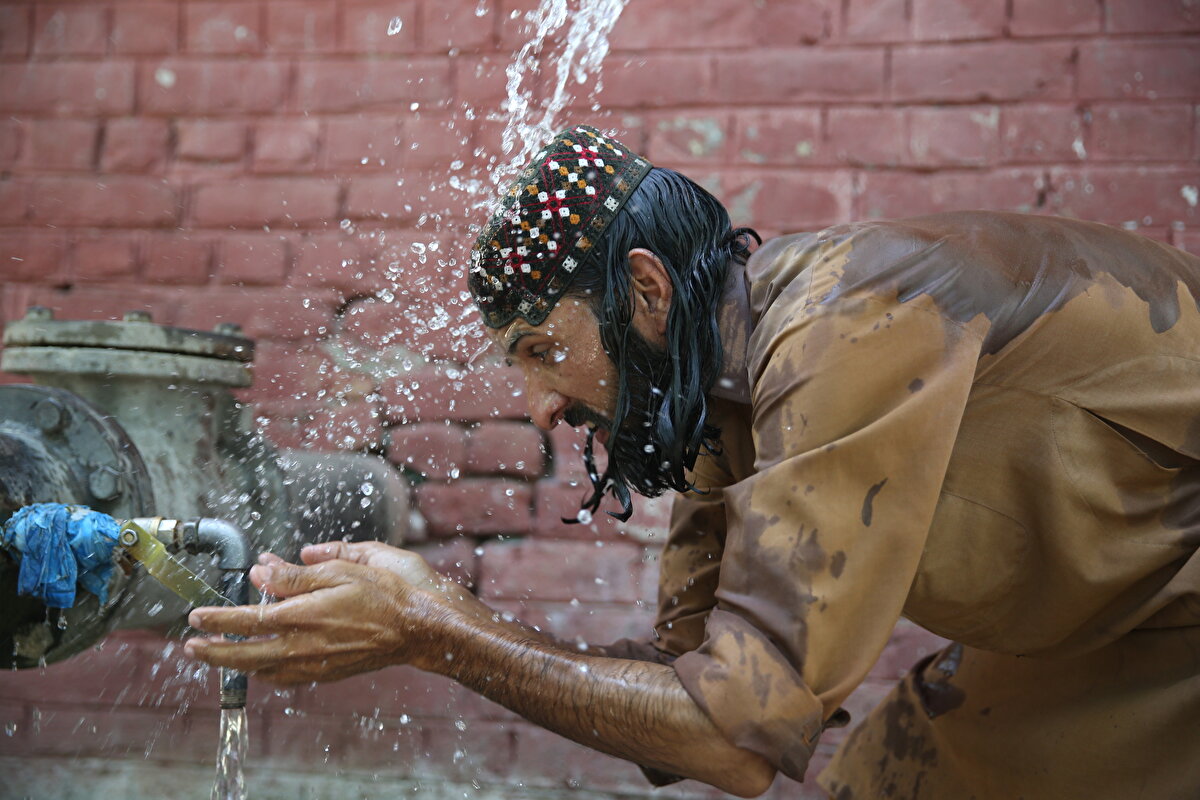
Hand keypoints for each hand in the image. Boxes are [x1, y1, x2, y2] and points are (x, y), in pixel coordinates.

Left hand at [184, 542, 459, 684]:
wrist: (420, 628)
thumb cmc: (387, 593)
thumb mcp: (342, 570)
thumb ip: (297, 575)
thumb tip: (262, 569)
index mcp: (304, 616)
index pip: (247, 619)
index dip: (217, 619)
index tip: (195, 617)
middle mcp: (304, 645)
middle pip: (245, 655)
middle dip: (214, 652)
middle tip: (191, 647)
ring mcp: (315, 664)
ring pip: (263, 670)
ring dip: (237, 663)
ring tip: (220, 656)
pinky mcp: (327, 673)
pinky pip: (285, 677)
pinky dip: (265, 671)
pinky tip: (262, 665)